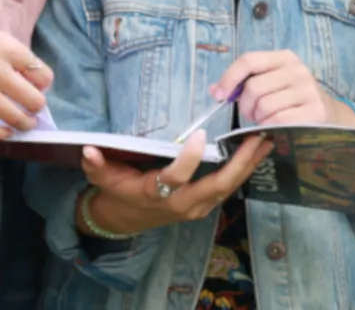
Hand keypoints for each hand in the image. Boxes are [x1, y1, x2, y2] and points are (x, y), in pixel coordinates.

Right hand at [0, 0, 52, 138]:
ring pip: (14, 117)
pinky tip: (5, 132)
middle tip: (33, 107)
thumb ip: (7, 52)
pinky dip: (0, 134)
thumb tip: (25, 73)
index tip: (38, 85)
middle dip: (37, 106)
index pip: (43, 74)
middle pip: (34, 100)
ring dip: (24, 123)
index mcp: (8, 47)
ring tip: (25, 124)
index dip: (43, 82)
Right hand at [80, 130, 273, 234]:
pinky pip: (229, 187)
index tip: (201, 135)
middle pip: (216, 185)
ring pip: (228, 187)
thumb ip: (97, 164)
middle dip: (239, 162)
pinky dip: (245, 169)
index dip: (188, 159)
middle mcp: (182, 203)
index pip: (176, 178)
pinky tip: (258, 152)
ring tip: (265, 139)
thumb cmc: (117, 193)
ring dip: (248, 164)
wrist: (126, 219)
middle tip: (255, 136)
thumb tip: (88, 149)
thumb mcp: (103, 178)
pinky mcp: (205, 204)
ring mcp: (197, 206)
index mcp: (157, 193)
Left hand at [210, 50, 354, 127]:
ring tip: (266, 120)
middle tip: (251, 114)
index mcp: (284, 58)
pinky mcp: (314, 111)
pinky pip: (277, 120)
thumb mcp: (272, 83)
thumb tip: (215, 91)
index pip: (249, 60)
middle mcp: (297, 70)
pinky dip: (269, 127)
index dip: (229, 78)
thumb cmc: (294, 100)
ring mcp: (308, 90)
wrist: (331, 116)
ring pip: (263, 106)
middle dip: (245, 106)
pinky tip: (274, 127)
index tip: (220, 95)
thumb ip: (243, 84)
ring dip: (258, 118)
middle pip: (253, 87)